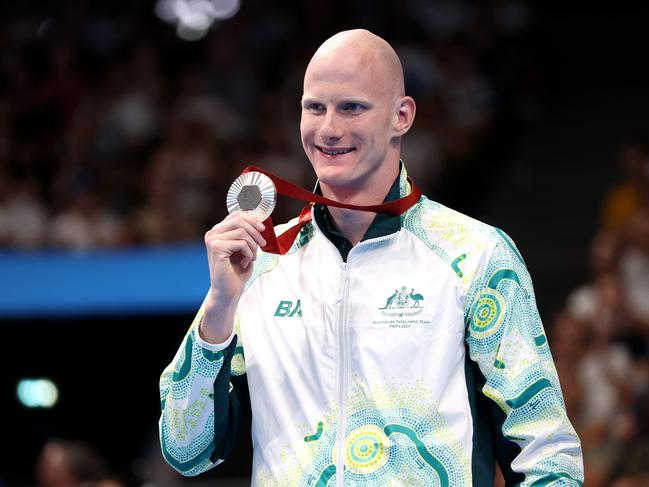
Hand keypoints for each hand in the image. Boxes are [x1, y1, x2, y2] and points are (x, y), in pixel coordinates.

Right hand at [200, 212, 265, 341]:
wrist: (228, 292)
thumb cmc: (236, 272)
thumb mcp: (244, 249)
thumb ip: (247, 234)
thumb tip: (259, 222)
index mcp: (217, 232)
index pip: (236, 214)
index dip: (252, 219)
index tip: (262, 229)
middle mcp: (212, 233)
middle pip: (239, 220)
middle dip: (256, 232)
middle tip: (263, 245)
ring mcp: (212, 240)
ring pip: (242, 232)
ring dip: (253, 246)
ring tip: (251, 258)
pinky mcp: (216, 248)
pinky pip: (241, 243)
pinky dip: (249, 253)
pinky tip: (245, 263)